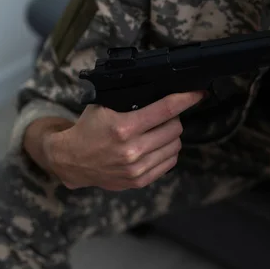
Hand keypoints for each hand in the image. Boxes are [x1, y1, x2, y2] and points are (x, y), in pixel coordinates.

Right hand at [46, 91, 204, 190]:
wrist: (71, 160)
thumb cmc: (89, 128)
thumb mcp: (104, 106)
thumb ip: (130, 98)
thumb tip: (161, 88)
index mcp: (123, 127)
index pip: (166, 110)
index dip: (186, 99)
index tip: (198, 93)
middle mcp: (132, 149)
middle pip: (175, 128)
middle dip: (174, 117)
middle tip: (166, 114)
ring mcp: (137, 168)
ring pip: (175, 146)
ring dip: (172, 135)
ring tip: (160, 130)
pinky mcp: (139, 181)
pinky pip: (169, 163)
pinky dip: (168, 151)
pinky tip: (157, 145)